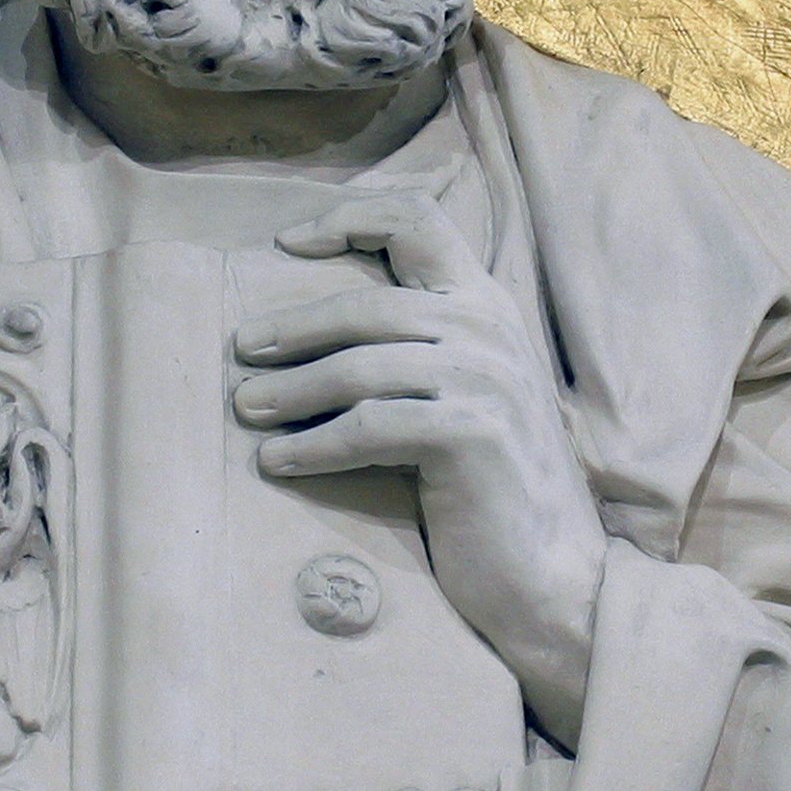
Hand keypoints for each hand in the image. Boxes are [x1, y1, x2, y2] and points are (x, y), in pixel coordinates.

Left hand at [235, 191, 606, 737]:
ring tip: (246, 407)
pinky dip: (311, 445)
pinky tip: (276, 461)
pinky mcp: (471, 434)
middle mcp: (490, 330)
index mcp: (487, 305)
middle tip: (241, 349)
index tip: (286, 242)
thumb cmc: (488, 485)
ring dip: (290, 390)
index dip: (348, 219)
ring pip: (358, 368)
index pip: (418, 221)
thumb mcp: (461, 392)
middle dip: (293, 327)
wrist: (548, 571)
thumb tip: (310, 325)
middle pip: (368, 305)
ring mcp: (485, 380)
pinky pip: (368, 427)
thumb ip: (418, 345)